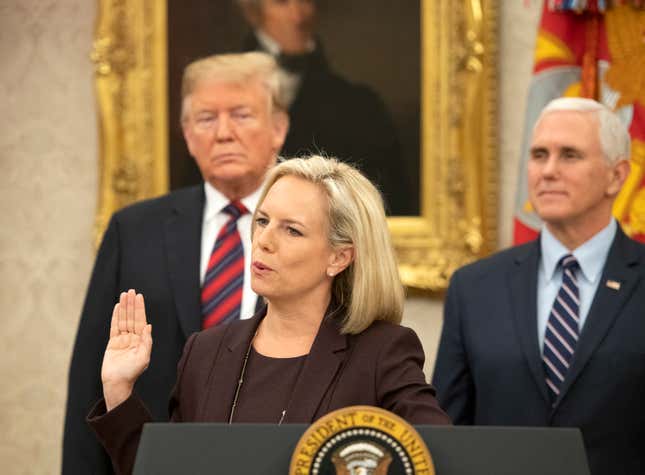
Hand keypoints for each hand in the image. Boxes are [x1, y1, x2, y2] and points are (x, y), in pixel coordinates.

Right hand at [101, 289, 152, 410]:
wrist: (117, 383)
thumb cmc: (132, 373)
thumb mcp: (143, 358)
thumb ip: (147, 342)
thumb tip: (149, 326)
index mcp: (141, 340)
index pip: (140, 320)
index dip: (139, 308)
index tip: (139, 297)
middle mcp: (133, 338)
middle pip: (132, 317)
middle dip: (131, 304)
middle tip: (131, 291)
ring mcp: (123, 340)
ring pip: (123, 320)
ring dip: (124, 307)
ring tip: (124, 295)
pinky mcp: (113, 343)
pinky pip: (114, 327)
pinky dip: (116, 317)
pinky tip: (117, 307)